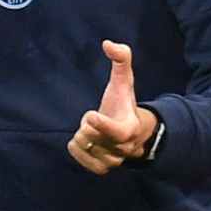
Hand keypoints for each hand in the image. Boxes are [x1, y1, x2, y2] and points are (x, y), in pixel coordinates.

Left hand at [67, 40, 157, 174]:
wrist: (133, 133)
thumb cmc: (125, 103)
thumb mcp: (125, 80)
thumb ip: (121, 59)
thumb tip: (107, 43)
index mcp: (130, 127)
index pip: (117, 132)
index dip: (102, 125)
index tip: (89, 115)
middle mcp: (124, 148)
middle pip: (93, 137)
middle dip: (87, 124)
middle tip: (94, 119)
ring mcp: (114, 160)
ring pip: (87, 147)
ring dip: (82, 136)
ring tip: (91, 129)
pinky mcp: (103, 167)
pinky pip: (82, 160)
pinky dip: (77, 150)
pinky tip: (80, 140)